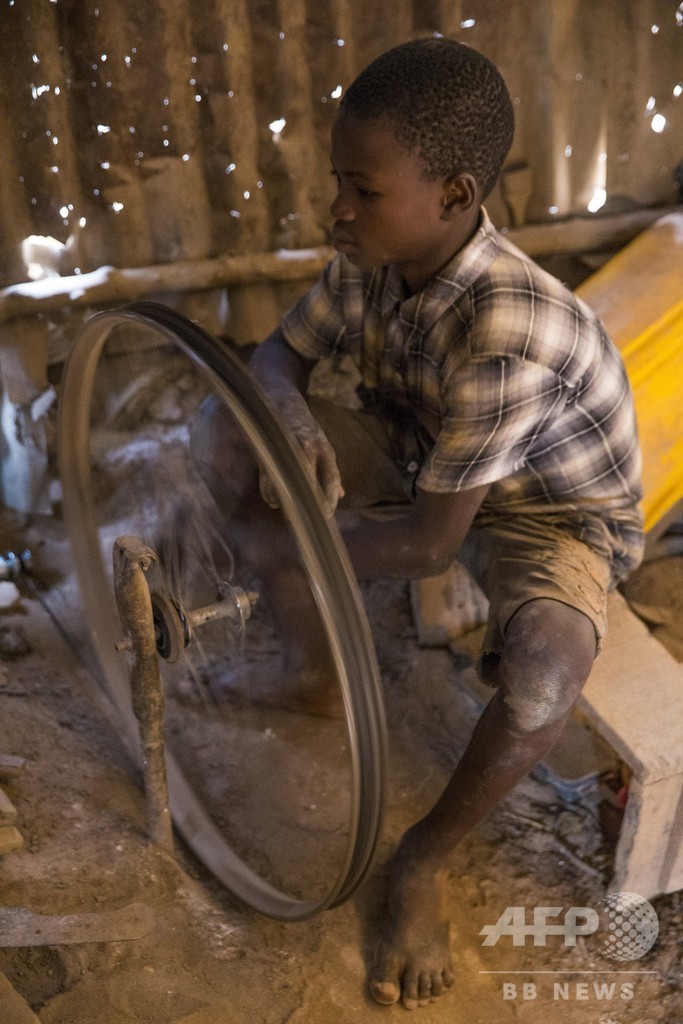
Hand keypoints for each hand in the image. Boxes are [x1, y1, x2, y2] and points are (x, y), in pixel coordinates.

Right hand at [260, 398, 343, 517]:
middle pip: (311, 484)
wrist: (280, 402)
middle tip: (308, 519)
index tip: (328, 515)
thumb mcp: (322, 446)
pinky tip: (274, 500)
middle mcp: (308, 448)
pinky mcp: (269, 451)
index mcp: (324, 448)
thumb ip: (330, 471)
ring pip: (288, 484)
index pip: (331, 479)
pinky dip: (271, 493)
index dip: (330, 499)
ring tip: (288, 510)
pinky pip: (269, 480)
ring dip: (287, 502)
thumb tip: (341, 495)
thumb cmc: (304, 429)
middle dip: (310, 505)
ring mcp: (287, 449)